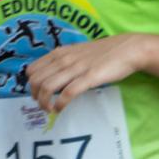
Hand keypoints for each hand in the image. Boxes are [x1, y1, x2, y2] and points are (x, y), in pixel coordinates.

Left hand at [26, 34, 147, 114]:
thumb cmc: (102, 53)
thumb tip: (51, 76)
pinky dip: (60, 104)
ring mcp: (76, 68)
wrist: (127, 49)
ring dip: (44, 103)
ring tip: (48, 109)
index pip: (32, 70)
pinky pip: (67, 93)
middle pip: (36, 81)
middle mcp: (64, 60)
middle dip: (35, 96)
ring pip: (48, 87)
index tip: (37, 94)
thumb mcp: (77, 52)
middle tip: (42, 104)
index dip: (31, 85)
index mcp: (60, 53)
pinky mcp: (88, 78)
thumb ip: (64, 61)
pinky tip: (59, 109)